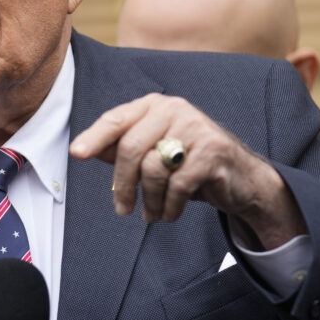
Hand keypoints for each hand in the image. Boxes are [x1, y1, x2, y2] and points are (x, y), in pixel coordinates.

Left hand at [68, 93, 306, 248]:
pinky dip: (169, 206)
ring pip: (152, 169)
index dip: (94, 137)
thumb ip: (121, 148)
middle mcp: (174, 109)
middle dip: (122, 184)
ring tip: (152, 213)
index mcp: (155, 106)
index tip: (76, 154)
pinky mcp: (214, 151)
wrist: (242, 180)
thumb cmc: (189, 166)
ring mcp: (196, 127)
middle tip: (121, 209)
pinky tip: (170, 213)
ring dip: (149, 201)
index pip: (116, 119)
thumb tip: (83, 149)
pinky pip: (177, 185)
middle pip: (130, 148)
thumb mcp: (153, 154)